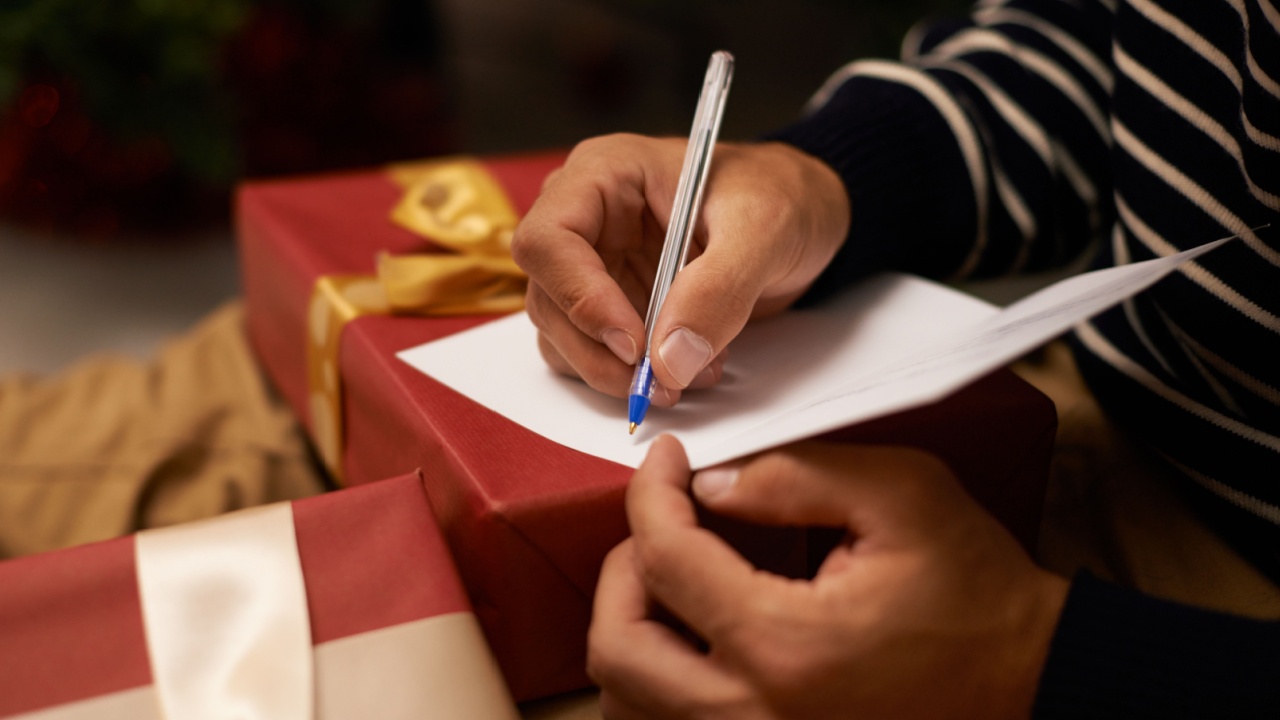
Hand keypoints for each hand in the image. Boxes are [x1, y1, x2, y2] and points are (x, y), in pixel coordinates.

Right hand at [510, 135, 848, 404]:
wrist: (805, 216)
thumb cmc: (782, 196)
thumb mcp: (764, 230)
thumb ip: (718, 289)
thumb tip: (670, 359)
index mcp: (604, 174)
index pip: (549, 239)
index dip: (580, 297)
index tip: (633, 344)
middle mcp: (587, 219)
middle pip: (548, 298)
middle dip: (599, 352)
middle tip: (660, 384)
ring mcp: (595, 266)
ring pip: (562, 336)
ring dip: (615, 372)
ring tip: (689, 373)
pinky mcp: (613, 305)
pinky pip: (593, 353)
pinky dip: (631, 376)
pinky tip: (686, 367)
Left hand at [587, 436, 1068, 719]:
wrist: (1027, 676)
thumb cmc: (975, 592)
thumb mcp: (902, 496)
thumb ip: (794, 476)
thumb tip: (710, 486)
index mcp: (785, 645)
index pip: (666, 560)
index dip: (651, 492)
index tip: (667, 461)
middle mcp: (756, 714)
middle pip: (619, 646)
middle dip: (622, 567)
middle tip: (660, 523)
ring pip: (630, 699)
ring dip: (633, 628)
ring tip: (672, 579)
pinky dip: (660, 676)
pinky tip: (695, 632)